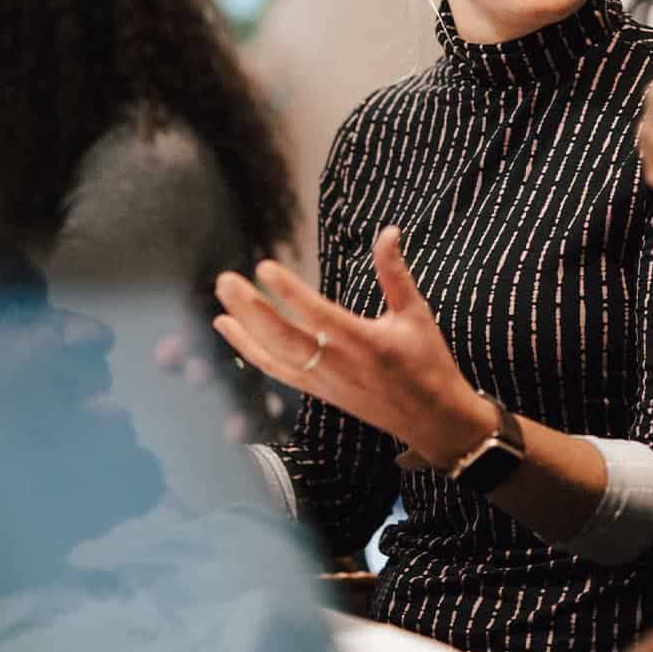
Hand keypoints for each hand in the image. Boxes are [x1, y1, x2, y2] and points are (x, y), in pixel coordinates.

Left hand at [212, 227, 491, 468]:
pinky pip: (276, 370)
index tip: (265, 268)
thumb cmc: (427, 363)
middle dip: (251, 310)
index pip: (317, 315)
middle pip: (283, 338)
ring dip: (243, 330)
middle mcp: (337, 365)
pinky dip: (250, 351)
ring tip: (220, 303)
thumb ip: (395, 274)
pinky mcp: (317, 390)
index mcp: (364, 342)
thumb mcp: (416, 314)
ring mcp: (323, 381)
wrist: (431, 419)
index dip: (289, 292)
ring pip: (273, 357)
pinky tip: (230, 329)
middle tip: (226, 281)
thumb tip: (388, 231)